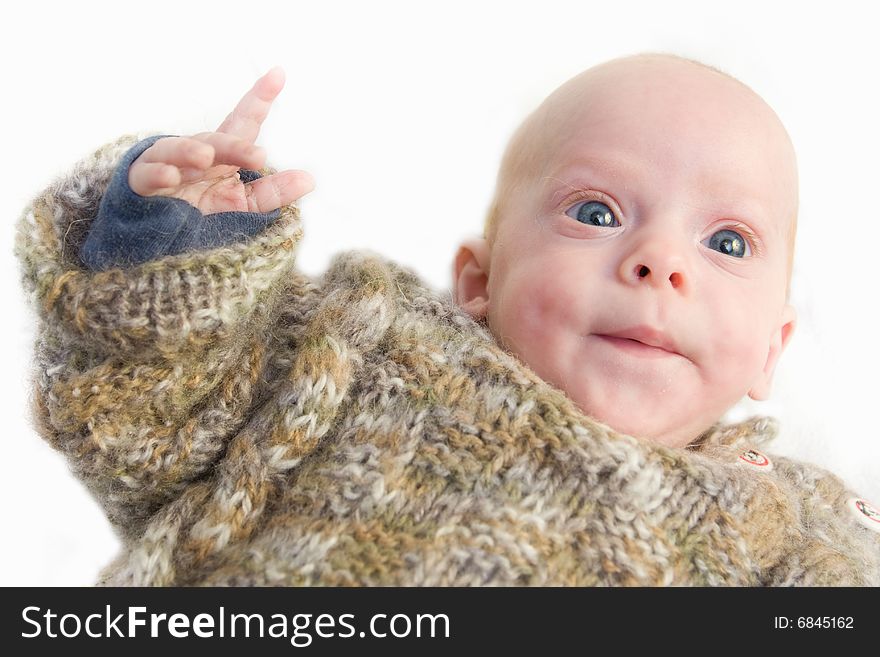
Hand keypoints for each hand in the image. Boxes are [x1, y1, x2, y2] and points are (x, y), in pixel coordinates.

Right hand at [128, 66, 314, 213]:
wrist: (155, 227)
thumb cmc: (199, 209)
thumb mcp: (242, 204)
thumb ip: (272, 192)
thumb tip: (309, 179)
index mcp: (221, 154)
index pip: (243, 123)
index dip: (259, 99)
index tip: (278, 73)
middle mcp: (195, 152)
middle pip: (216, 141)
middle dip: (236, 147)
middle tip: (258, 156)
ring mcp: (167, 164)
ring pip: (176, 149)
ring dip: (191, 150)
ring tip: (206, 158)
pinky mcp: (142, 183)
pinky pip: (147, 174)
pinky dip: (158, 173)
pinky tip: (172, 176)